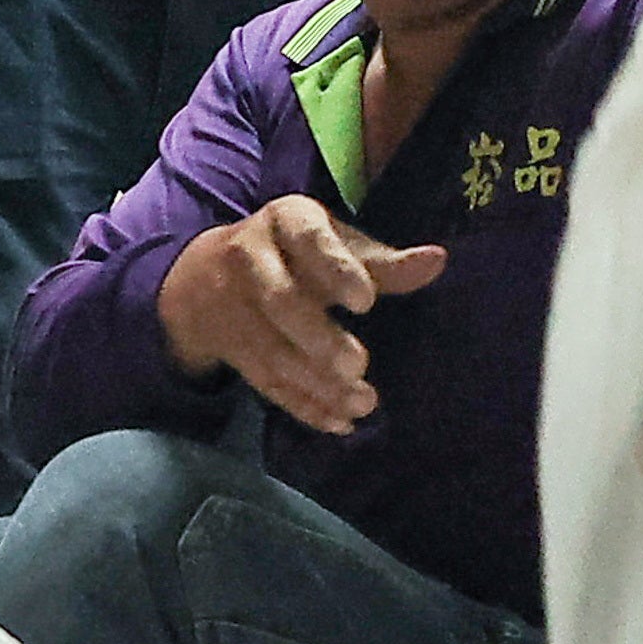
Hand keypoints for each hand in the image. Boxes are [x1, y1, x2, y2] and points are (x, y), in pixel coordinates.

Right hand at [155, 197, 447, 437]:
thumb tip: (438, 261)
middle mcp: (250, 258)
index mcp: (286, 220)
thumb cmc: (296, 252)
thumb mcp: (335, 243)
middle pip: (282, 302)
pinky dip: (301, 404)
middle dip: (320, 338)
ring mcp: (232, 305)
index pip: (309, 241)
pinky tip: (338, 422)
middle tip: (359, 366)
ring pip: (273, 350)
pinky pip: (263, 380)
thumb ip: (382, 262)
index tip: (367, 301)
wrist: (204, 271)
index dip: (336, 271)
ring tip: (364, 404)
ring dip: (317, 383)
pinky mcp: (229, 346)